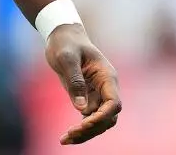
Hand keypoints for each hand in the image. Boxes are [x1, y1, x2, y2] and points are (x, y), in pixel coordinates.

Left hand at [44, 24, 119, 144]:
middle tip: (70, 135)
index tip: (85, 123)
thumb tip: (81, 108)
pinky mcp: (87, 98)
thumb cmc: (66, 43)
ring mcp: (97, 94)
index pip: (114, 103)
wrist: (62, 36)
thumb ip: (75, 81)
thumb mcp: (66, 57)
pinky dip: (80, 130)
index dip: (102, 116)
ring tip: (65, 139)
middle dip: (92, 129)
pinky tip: (66, 137)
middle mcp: (105, 88)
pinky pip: (88, 119)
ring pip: (99, 122)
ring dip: (85, 133)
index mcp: (106, 76)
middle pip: (107, 117)